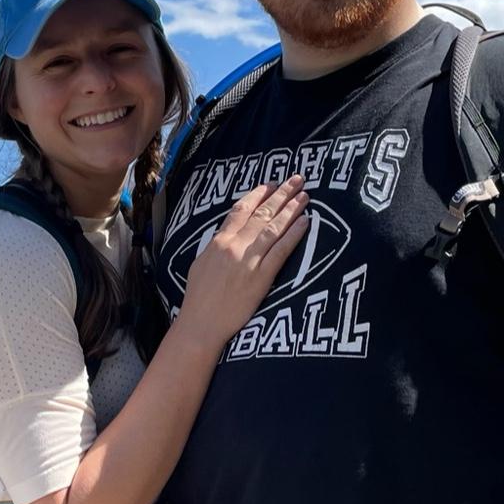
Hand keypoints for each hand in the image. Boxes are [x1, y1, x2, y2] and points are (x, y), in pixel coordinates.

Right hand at [178, 177, 310, 350]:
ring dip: (292, 209)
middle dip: (281, 194)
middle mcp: (234, 246)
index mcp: (218, 242)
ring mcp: (249, 261)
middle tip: (298, 179)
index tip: (272, 184)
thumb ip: (215, 247)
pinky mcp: (261, 278)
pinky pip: (281, 251)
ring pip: (274, 227)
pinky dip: (294, 234)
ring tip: (305, 196)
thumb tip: (226, 235)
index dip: (258, 194)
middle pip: (262, 213)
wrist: (201, 324)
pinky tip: (305, 222)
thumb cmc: (198, 298)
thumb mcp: (200, 264)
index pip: (241, 210)